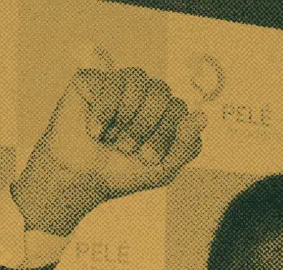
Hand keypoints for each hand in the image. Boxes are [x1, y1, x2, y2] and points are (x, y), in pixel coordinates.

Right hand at [13, 67, 205, 234]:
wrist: (78, 178)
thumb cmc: (121, 173)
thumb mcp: (163, 169)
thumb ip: (187, 145)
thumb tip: (203, 116)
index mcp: (164, 113)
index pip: (180, 108)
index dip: (167, 133)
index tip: (148, 157)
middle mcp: (144, 95)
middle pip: (161, 91)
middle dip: (146, 126)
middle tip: (128, 148)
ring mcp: (118, 85)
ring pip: (139, 78)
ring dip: (127, 115)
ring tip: (112, 138)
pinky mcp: (91, 81)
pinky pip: (108, 80)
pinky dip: (103, 110)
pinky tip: (94, 130)